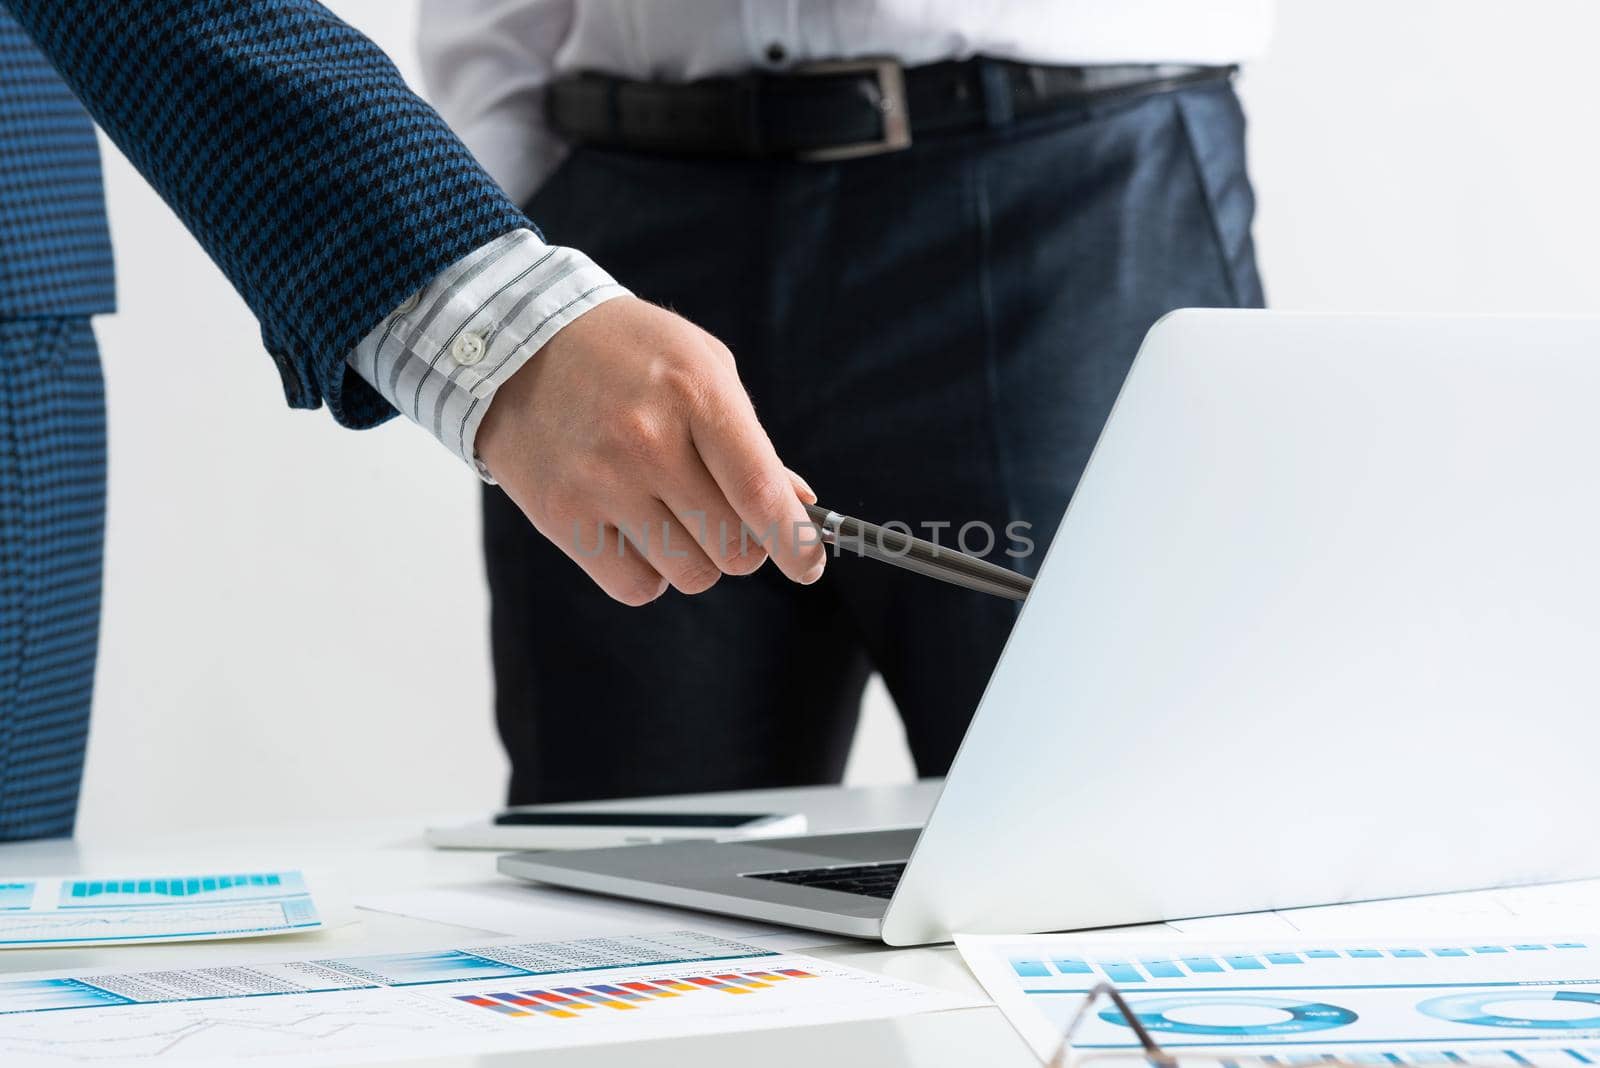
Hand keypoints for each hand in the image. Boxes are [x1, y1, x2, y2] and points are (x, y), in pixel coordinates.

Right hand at [476, 296, 825, 604]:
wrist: (516, 342)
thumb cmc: (626, 353)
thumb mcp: (702, 367)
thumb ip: (752, 441)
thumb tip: (800, 507)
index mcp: (696, 394)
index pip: (761, 495)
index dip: (797, 543)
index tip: (808, 563)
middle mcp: (648, 442)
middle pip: (734, 547)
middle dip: (745, 543)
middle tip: (724, 516)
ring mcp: (601, 482)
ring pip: (691, 574)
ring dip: (696, 557)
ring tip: (670, 513)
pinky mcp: (562, 517)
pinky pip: (636, 587)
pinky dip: (648, 572)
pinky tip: (635, 530)